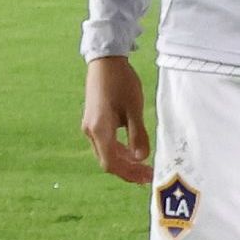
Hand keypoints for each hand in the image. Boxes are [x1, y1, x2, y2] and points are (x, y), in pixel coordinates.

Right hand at [81, 54, 150, 180]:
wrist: (105, 62)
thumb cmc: (121, 82)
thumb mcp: (134, 108)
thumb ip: (137, 134)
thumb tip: (142, 157)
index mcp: (99, 130)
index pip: (111, 163)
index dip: (130, 173)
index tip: (148, 177)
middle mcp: (91, 131)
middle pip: (108, 161)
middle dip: (128, 171)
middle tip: (149, 175)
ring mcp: (90, 127)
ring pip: (106, 153)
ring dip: (124, 162)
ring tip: (145, 166)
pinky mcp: (94, 122)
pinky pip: (105, 144)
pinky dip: (119, 151)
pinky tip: (134, 151)